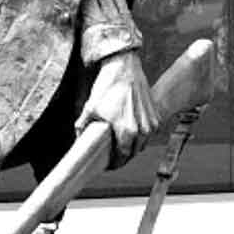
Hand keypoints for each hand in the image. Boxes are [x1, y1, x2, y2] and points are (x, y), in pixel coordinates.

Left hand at [75, 50, 159, 166]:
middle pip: (133, 153)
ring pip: (142, 143)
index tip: (108, 165)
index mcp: (127, 131)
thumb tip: (78, 138)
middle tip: (113, 156)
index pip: (122, 157)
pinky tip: (131, 131)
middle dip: (123, 157)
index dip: (114, 164)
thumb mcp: (90, 108)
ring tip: (121, 144)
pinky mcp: (155, 114)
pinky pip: (149, 133)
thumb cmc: (108, 87)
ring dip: (133, 146)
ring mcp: (151, 122)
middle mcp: (142, 130)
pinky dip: (141, 135)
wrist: (124, 68)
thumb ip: (83, 126)